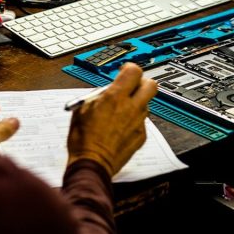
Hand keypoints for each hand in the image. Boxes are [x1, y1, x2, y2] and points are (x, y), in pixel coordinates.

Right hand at [67, 62, 157, 177]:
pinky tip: (120, 128)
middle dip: (142, 82)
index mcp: (115, 97)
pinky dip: (134, 121)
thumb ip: (97, 95)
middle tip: (131, 87)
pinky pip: (142, 122)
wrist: (92, 164)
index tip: (124, 72)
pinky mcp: (141, 136)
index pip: (134, 71)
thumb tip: (103, 91)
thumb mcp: (82, 109)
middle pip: (151, 85)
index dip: (129, 69)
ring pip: (146, 104)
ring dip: (137, 103)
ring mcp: (138, 122)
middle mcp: (131, 108)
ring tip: (121, 111)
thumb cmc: (83, 140)